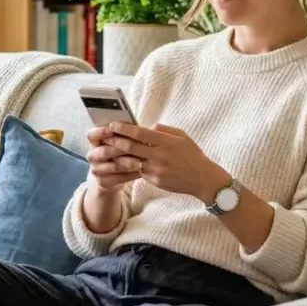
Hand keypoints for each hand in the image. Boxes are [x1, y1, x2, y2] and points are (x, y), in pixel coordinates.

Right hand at [85, 125, 141, 192]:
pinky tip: (142, 171)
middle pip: (104, 151)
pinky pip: (118, 178)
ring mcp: (96, 169)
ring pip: (114, 165)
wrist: (110, 175)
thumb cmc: (118, 152)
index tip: (112, 129)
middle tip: (135, 145)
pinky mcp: (103, 182)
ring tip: (143, 159)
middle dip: (120, 148)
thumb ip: (126, 132)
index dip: (100, 132)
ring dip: (129, 162)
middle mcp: (92, 155)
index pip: (91, 135)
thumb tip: (145, 125)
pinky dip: (131, 174)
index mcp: (94, 142)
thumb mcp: (119, 141)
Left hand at [103, 122, 229, 202]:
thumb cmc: (192, 154)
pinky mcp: (154, 180)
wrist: (202, 178)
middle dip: (115, 141)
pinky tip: (118, 163)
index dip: (124, 128)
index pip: (140, 133)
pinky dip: (127, 167)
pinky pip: (137, 171)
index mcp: (165, 141)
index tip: (113, 125)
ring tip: (106, 150)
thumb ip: (163, 129)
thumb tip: (146, 126)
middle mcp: (159, 155)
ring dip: (116, 156)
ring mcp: (156, 169)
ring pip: (131, 161)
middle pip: (131, 147)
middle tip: (104, 136)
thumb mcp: (181, 136)